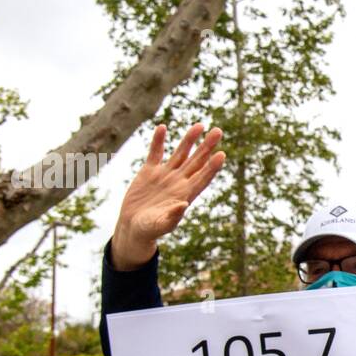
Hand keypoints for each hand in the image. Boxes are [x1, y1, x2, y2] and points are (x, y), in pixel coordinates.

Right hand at [110, 123, 225, 269]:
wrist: (134, 227)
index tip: (221, 155)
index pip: (202, 177)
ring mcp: (165, 175)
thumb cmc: (150, 230)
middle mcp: (178, 182)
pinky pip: (156, 153)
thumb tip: (184, 205)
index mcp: (185, 195)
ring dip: (189, 140)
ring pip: (180, 154)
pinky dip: (158, 141)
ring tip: (200, 125)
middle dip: (207, 147)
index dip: (212, 167)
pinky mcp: (149, 172)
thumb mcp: (161, 225)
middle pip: (196, 161)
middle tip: (218, 131)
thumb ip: (172, 216)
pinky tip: (163, 127)